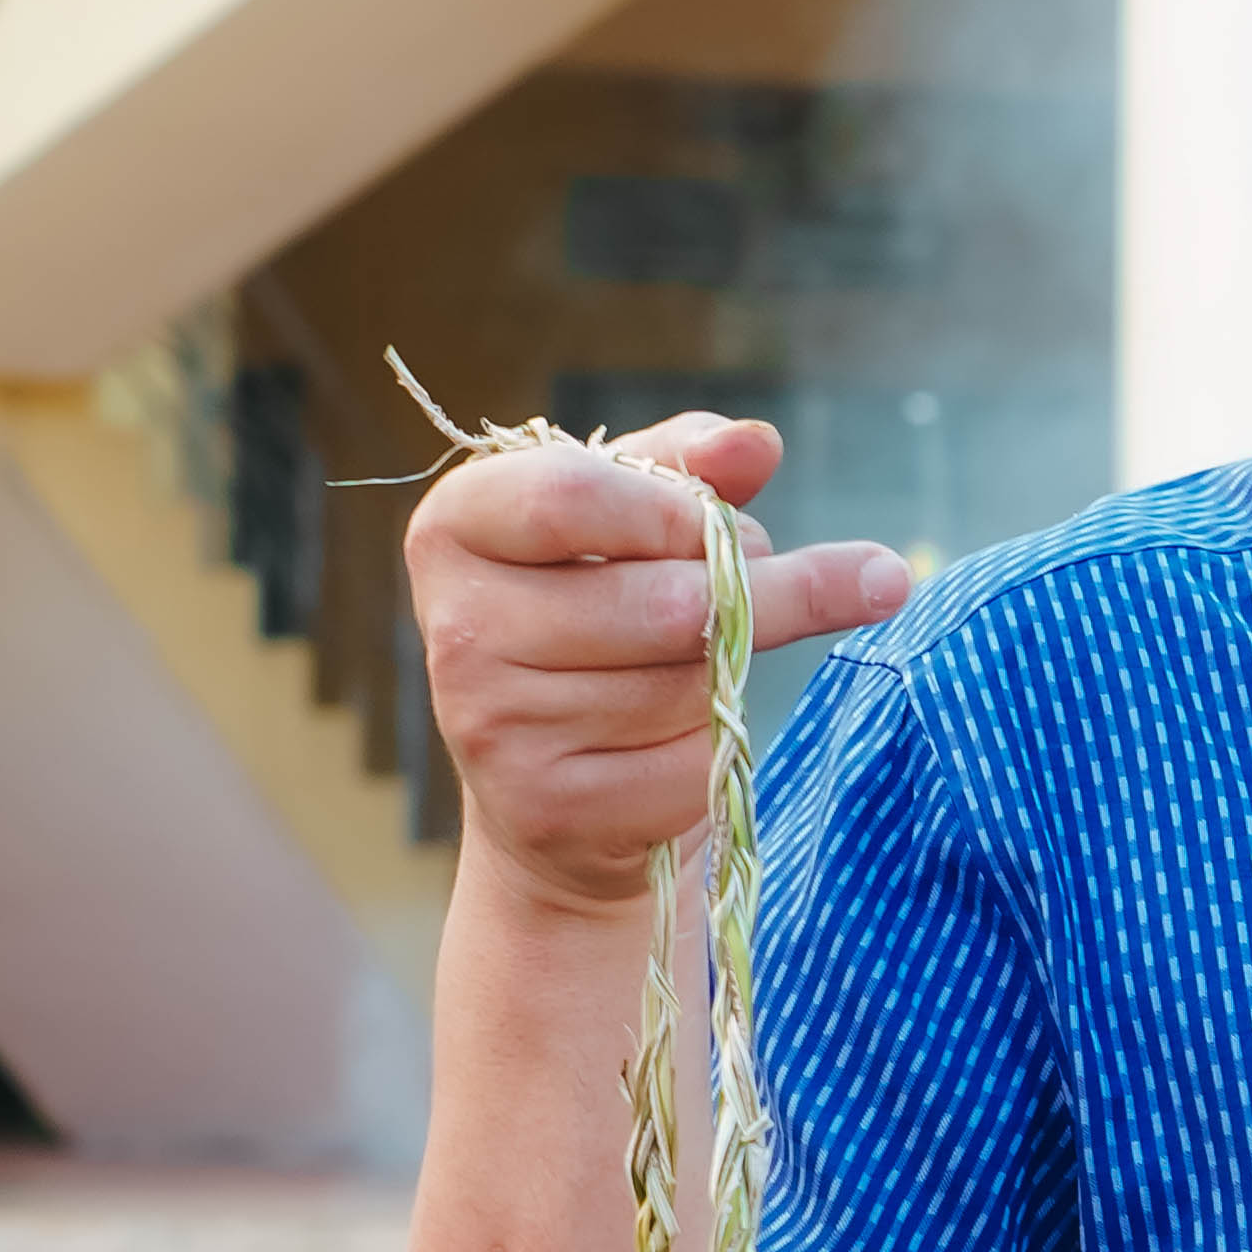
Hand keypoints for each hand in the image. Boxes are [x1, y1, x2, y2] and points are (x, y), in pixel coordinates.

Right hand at [406, 413, 909, 920]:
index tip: (729, 525)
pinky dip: (721, 749)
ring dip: (733, 673)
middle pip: (664, 600)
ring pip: (688, 684)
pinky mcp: (549, 808)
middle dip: (758, 594)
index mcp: (457, 526)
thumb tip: (756, 443)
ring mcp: (494, 725)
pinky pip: (694, 764)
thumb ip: (692, 466)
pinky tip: (682, 742)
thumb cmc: (603, 615)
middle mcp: (458, 626)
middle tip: (794, 589)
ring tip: (703, 668)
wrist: (556, 786)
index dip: (676, 511)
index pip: (570, 495)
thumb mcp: (632, 518)